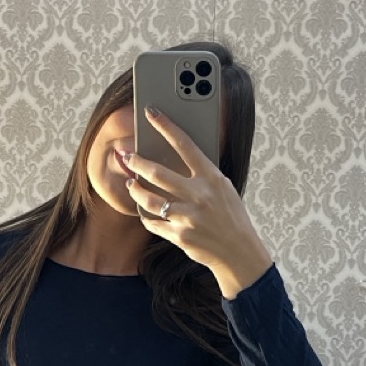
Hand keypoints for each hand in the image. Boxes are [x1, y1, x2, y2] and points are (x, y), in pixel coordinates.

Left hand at [119, 106, 272, 289]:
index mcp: (212, 178)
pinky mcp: (180, 236)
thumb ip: (202, 174)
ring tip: (131, 184)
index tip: (151, 113)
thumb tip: (175, 158)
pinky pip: (153, 222)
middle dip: (137, 162)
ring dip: (135, 190)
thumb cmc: (231, 216)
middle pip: (158, 173)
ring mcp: (188, 217)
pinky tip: (143, 209)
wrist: (238, 252)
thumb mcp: (223, 189)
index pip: (185, 144)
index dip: (166, 126)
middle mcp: (199, 195)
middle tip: (126, 156)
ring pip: (149, 199)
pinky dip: (146, 215)